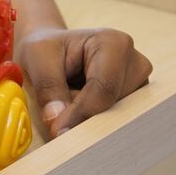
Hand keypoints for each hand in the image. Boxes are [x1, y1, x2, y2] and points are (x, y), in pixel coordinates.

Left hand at [16, 26, 152, 137]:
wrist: (50, 49)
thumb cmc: (45, 49)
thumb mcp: (37, 59)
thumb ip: (48, 88)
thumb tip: (58, 122)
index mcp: (113, 43)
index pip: (104, 88)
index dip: (81, 113)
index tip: (59, 131)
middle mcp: (135, 62)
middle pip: (114, 104)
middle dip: (85, 115)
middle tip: (58, 115)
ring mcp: (138, 83)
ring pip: (116, 116)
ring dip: (89, 117)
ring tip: (68, 97)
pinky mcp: (135, 99)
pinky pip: (116, 119)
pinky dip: (94, 119)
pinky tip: (79, 106)